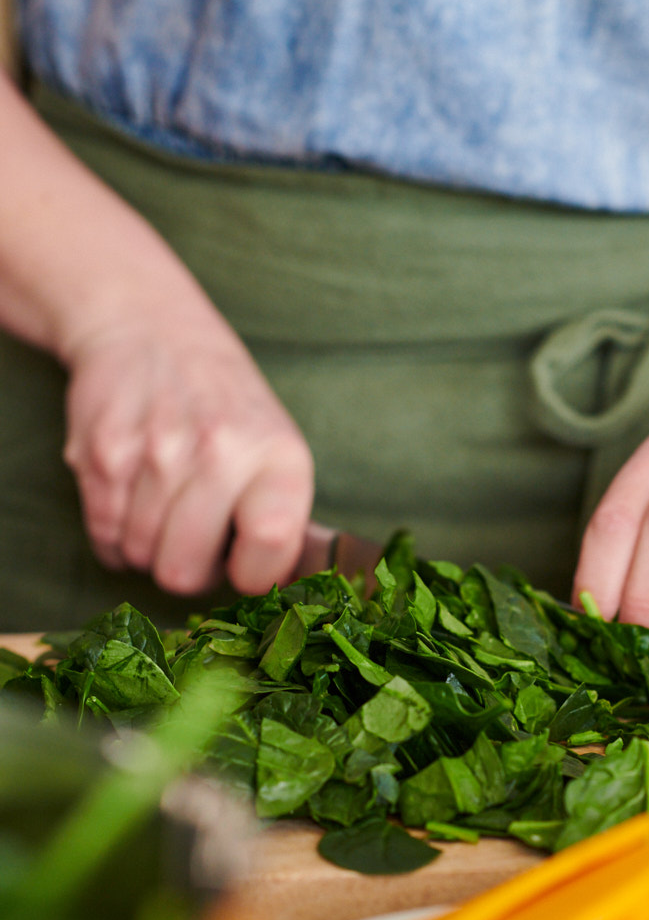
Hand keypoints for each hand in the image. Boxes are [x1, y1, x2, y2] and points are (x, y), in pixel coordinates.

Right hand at [63, 318, 313, 597]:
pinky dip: (114, 534)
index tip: (244, 562)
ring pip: (139, 557)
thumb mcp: (276, 447)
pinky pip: (103, 537)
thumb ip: (278, 517)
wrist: (150, 328)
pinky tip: (131, 499)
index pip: (270, 545)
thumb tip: (270, 591)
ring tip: (162, 506)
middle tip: (194, 538)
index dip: (253, 573)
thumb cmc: (224, 406)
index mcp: (277, 455)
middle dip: (187, 568)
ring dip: (147, 547)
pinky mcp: (100, 453)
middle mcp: (218, 451)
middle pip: (184, 572)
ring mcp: (155, 452)